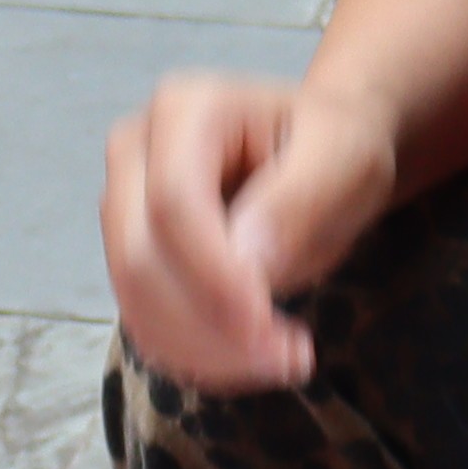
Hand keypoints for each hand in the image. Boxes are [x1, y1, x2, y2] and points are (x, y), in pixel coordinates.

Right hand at [103, 70, 401, 389]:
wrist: (320, 153)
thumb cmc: (336, 147)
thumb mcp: (344, 159)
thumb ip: (298, 201)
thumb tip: (246, 262)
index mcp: (184, 109)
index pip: (174, 206)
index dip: (215, 279)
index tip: (274, 332)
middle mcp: (135, 151)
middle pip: (140, 259)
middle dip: (211, 328)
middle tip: (293, 359)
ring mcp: (123, 204)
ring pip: (135, 301)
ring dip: (205, 352)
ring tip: (284, 358)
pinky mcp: (130, 254)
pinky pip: (145, 322)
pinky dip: (195, 357)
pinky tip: (252, 357)